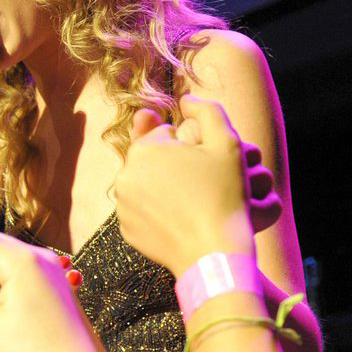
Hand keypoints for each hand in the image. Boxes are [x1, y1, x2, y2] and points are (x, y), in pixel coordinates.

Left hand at [116, 95, 263, 275]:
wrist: (215, 252)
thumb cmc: (226, 195)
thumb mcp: (228, 144)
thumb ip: (208, 110)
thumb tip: (186, 98)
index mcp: (145, 149)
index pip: (166, 134)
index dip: (190, 146)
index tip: (205, 164)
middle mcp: (125, 174)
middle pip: (152, 159)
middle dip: (173, 165)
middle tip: (202, 184)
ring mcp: (123, 205)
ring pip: (146, 184)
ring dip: (164, 187)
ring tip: (193, 202)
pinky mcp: (127, 230)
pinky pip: (143, 212)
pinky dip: (159, 213)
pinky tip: (182, 220)